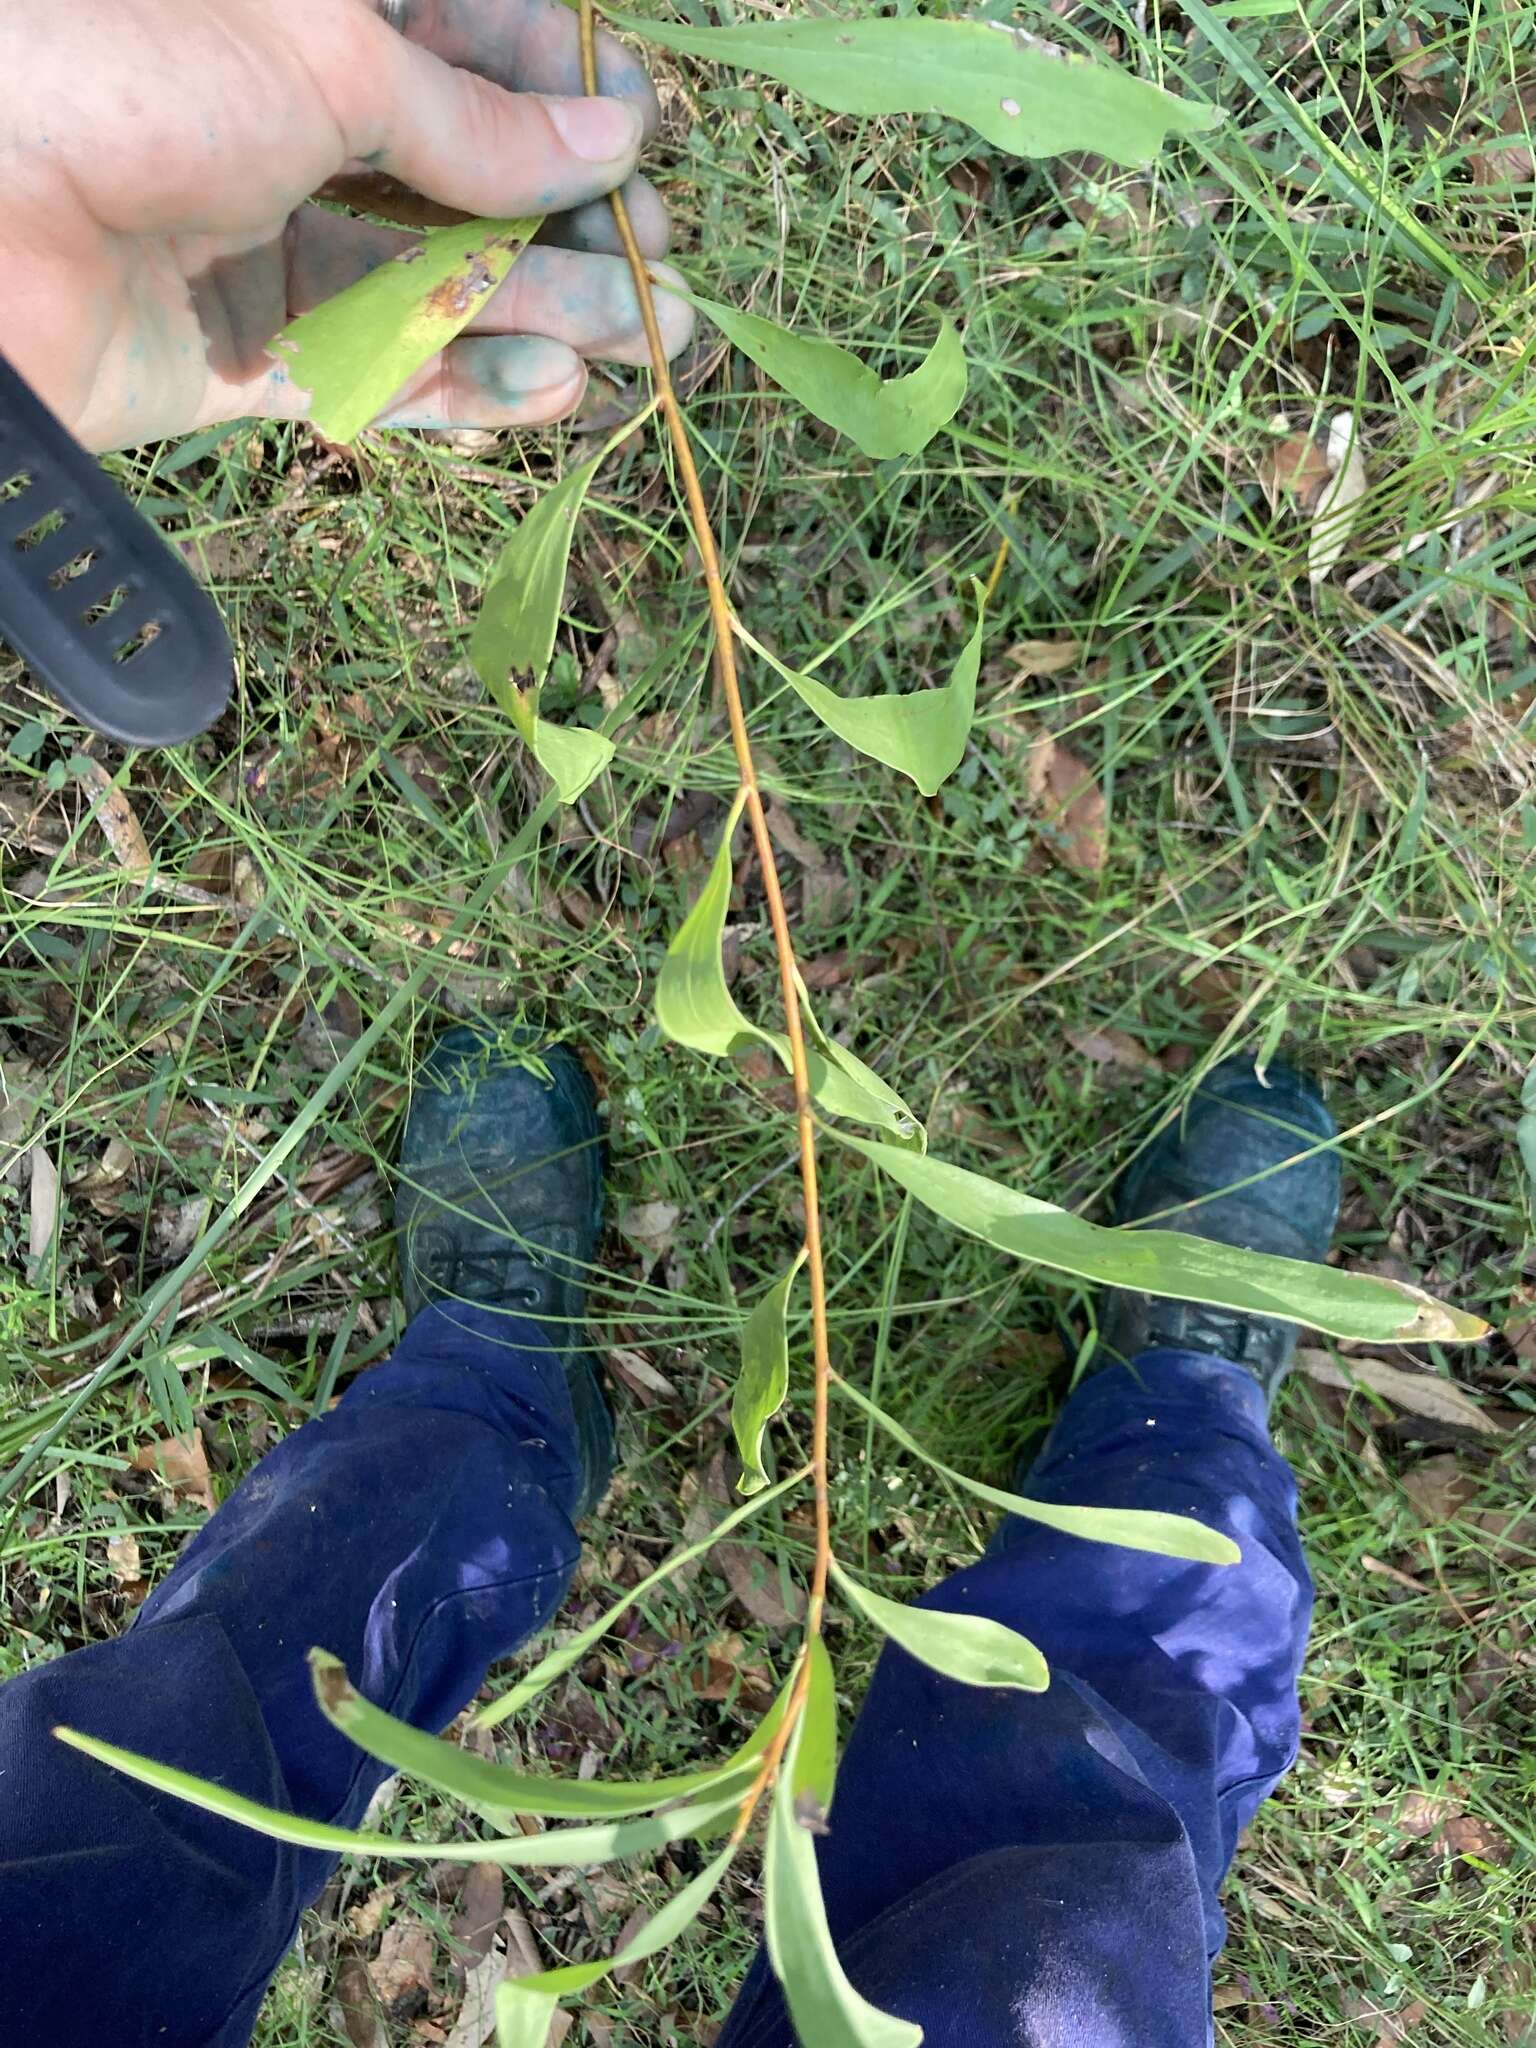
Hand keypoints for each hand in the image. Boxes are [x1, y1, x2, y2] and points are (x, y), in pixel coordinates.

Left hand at [0, 0, 692, 450]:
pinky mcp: (247, 357)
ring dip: (547, 311)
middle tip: (657, 262)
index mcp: (304, 19)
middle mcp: (288, 125)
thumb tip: (607, 136)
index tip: (633, 129)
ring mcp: (268, 245)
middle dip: (569, 220)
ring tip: (647, 341)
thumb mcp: (327, 59)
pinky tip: (551, 391)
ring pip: (436, 284)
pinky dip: (468, 386)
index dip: (556, 83)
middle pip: (463, 176)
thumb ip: (473, 117)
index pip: (460, 37)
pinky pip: (378, 374)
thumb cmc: (127, 75)